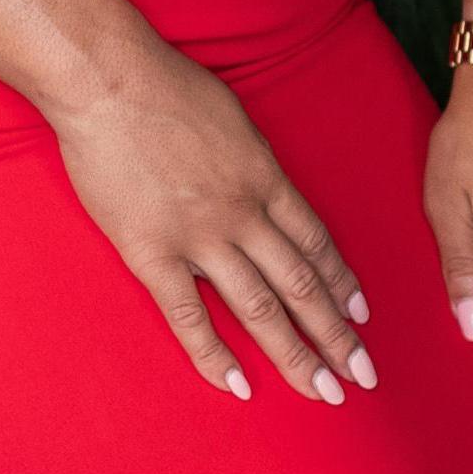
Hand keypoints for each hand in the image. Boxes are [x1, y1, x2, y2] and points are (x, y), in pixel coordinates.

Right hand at [49, 34, 373, 405]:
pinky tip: (239, 386)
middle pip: (302, 285)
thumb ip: (252, 161)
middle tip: (363, 376)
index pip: (317, 243)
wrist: (108, 80)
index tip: (362, 316)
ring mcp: (200, 237)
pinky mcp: (151, 252)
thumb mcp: (234, 117)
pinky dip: (215, 355)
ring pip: (260, 308)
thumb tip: (263, 184)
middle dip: (337, 335)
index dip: (342, 283)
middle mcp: (244, 214)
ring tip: (323, 392)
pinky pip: (189, 315)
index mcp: (265, 178)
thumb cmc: (166, 86)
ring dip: (295, 355)